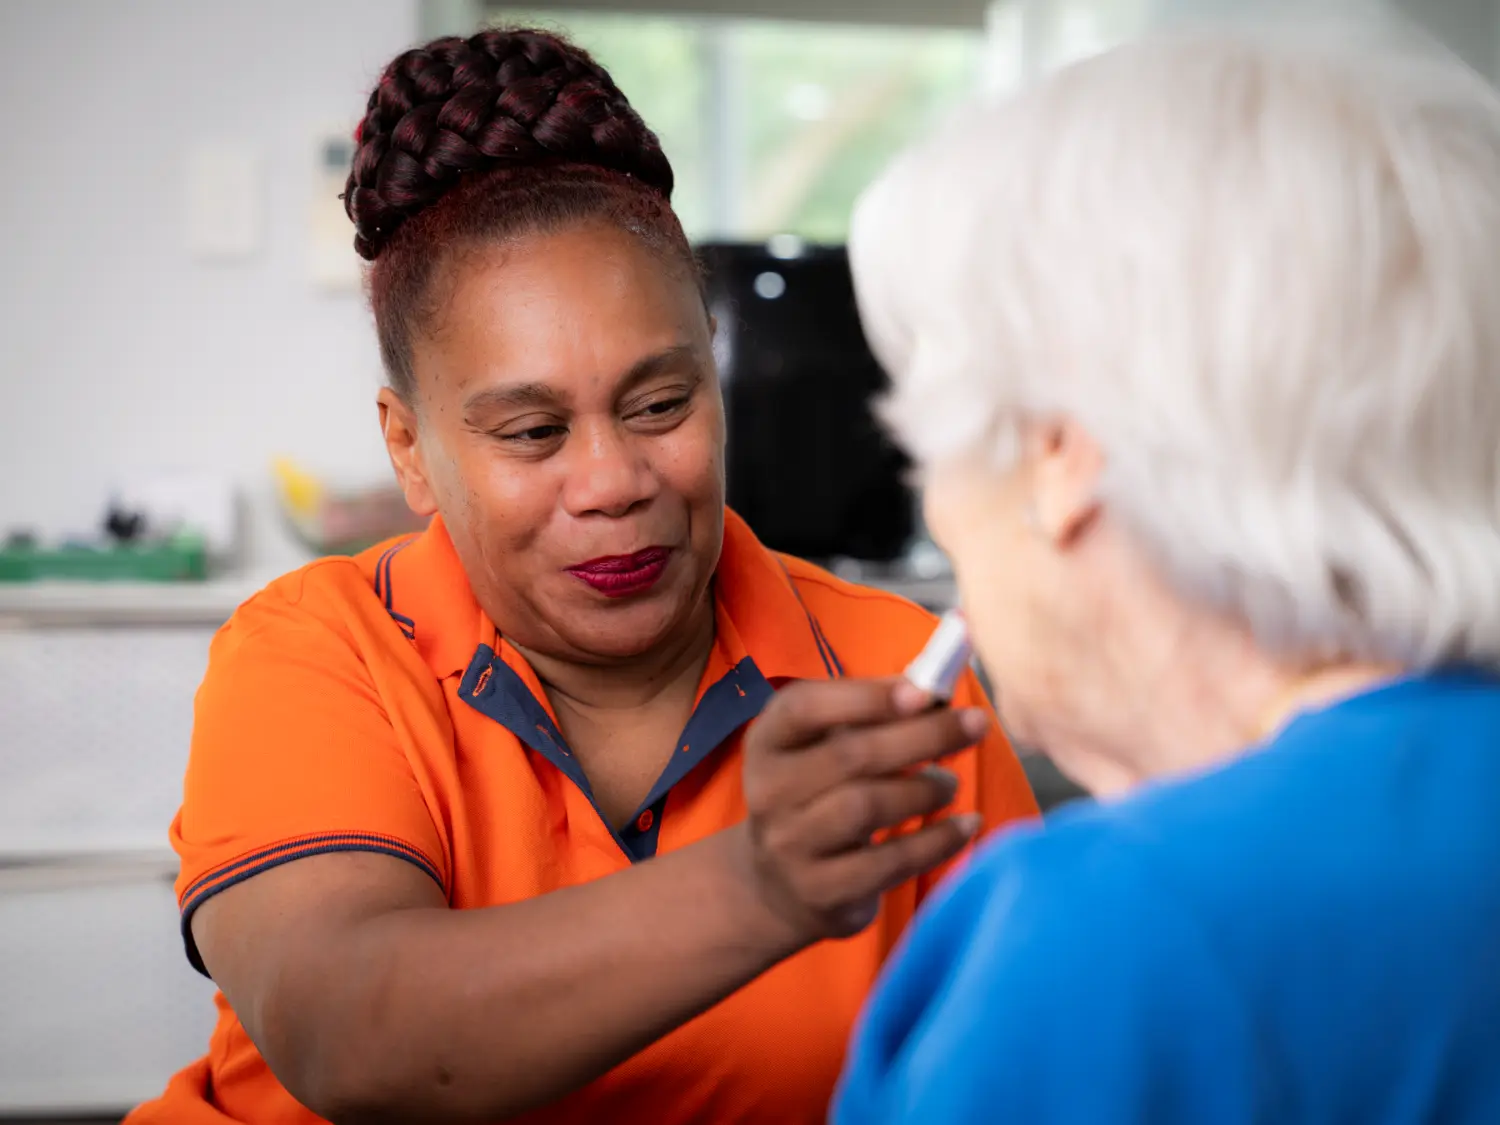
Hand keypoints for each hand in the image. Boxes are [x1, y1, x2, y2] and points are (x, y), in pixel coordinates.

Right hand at [737, 678, 987, 945]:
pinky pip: (889, 862)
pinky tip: (966, 825)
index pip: (805, 708)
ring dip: (924, 789)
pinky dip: (937, 841)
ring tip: (951, 784)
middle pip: (849, 755)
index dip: (866, 697)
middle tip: (975, 725)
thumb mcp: (822, 750)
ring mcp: (790, 846)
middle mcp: (768, 792)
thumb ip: (869, 719)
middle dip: (923, 736)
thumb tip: (937, 694)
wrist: (777, 886)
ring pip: (866, 807)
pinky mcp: (822, 891)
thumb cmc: (816, 796)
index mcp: (768, 742)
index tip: (925, 693)